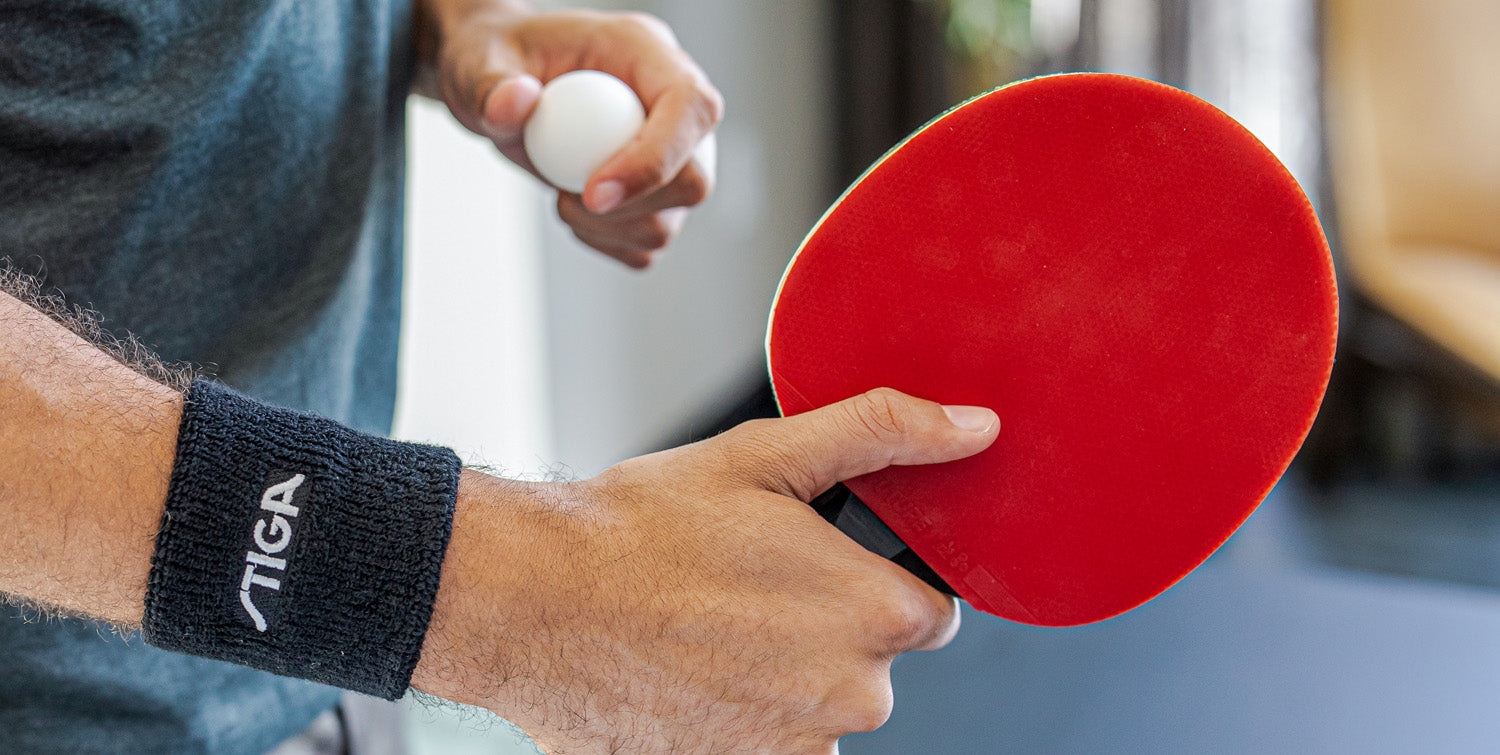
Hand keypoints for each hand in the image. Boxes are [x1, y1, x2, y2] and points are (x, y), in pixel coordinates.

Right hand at [410, 389, 998, 752]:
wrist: (533, 602)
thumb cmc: (641, 530)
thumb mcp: (767, 455)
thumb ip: (885, 433)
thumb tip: (973, 427)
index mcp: (875, 614)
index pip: (931, 612)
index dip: (875, 582)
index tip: (823, 568)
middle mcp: (853, 697)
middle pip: (873, 664)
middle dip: (827, 629)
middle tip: (749, 587)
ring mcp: (796, 749)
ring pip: (818, 708)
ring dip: (782, 676)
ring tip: (709, 629)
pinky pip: (770, 744)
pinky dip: (741, 717)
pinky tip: (692, 674)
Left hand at [419, 2, 722, 267]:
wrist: (502, 88)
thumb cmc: (500, 59)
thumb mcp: (481, 59)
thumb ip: (493, 83)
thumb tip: (514, 104)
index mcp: (648, 53)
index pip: (690, 107)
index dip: (655, 159)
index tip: (592, 193)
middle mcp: (673, 106)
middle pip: (695, 177)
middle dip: (631, 207)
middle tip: (566, 200)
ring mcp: (672, 155)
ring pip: (671, 220)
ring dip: (610, 229)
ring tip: (561, 197)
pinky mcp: (656, 197)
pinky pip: (647, 244)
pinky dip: (606, 242)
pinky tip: (572, 210)